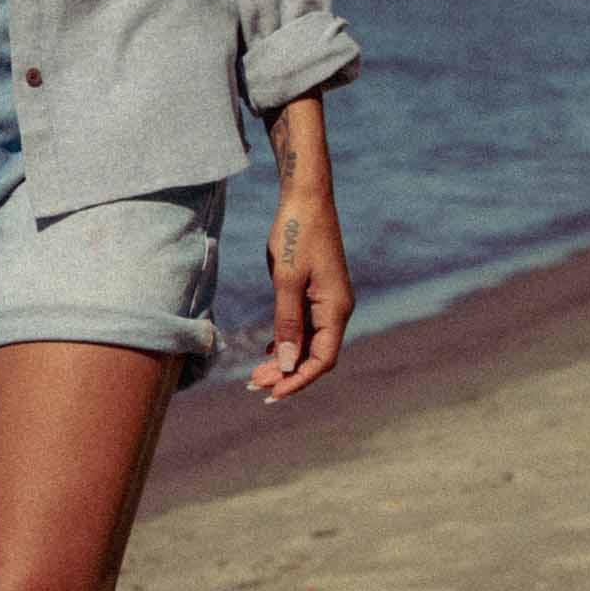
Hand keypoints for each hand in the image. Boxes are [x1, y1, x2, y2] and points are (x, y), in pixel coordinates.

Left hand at [246, 196, 353, 404]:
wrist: (305, 196)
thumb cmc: (295, 233)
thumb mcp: (286, 279)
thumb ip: (287, 322)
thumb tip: (287, 364)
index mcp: (335, 308)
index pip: (322, 359)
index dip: (298, 380)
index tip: (272, 394)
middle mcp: (337, 308)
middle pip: (315, 355)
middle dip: (286, 374)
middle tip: (253, 387)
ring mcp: (328, 300)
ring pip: (308, 341)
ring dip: (285, 360)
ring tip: (256, 375)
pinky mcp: (317, 291)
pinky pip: (305, 325)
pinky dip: (287, 341)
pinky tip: (268, 351)